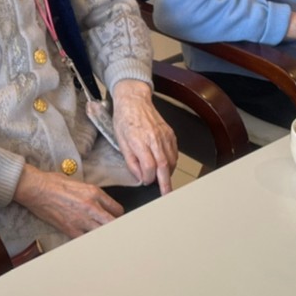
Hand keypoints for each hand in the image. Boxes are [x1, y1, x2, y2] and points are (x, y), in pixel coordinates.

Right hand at [14, 165, 122, 237]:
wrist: (36, 189)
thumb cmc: (53, 183)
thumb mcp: (79, 183)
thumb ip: (92, 194)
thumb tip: (100, 203)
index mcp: (94, 192)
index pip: (117, 209)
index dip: (118, 215)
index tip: (115, 218)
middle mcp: (91, 206)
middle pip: (114, 223)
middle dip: (116, 227)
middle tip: (115, 230)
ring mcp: (81, 219)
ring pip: (103, 233)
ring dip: (105, 235)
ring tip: (105, 236)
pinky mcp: (70, 229)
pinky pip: (86, 239)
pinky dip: (89, 240)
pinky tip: (90, 239)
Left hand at [109, 80, 176, 194]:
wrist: (134, 100)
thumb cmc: (124, 119)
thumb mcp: (120, 141)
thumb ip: (131, 161)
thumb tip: (139, 176)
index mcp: (139, 141)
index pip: (149, 167)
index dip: (148, 178)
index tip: (145, 182)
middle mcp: (154, 139)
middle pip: (164, 166)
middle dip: (166, 183)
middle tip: (167, 195)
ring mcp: (164, 136)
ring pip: (171, 160)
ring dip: (168, 173)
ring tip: (163, 180)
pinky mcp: (170, 133)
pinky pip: (174, 152)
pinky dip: (171, 162)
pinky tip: (165, 166)